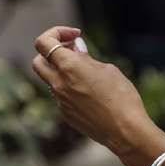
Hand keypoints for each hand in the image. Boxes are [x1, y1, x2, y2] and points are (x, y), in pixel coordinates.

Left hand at [32, 27, 164, 165]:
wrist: (126, 131)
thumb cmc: (122, 97)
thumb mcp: (108, 70)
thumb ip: (87, 59)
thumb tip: (76, 50)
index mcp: (68, 67)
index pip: (44, 43)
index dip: (56, 34)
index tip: (74, 36)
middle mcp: (58, 84)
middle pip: (38, 62)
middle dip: (52, 54)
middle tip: (73, 52)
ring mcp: (60, 102)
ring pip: (51, 81)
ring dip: (62, 73)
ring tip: (87, 74)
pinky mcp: (66, 115)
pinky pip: (62, 97)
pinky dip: (70, 89)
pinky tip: (90, 94)